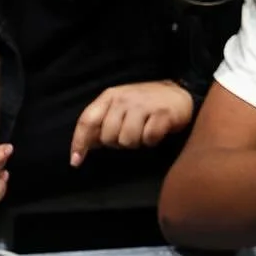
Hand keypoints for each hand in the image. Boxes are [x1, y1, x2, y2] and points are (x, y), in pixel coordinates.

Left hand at [70, 80, 193, 165]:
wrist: (179, 93)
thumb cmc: (145, 104)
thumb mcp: (119, 107)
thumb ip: (102, 123)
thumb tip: (86, 145)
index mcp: (110, 96)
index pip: (87, 120)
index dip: (79, 142)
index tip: (75, 161)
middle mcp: (123, 99)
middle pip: (108, 137)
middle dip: (117, 142)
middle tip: (130, 133)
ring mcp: (142, 105)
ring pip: (127, 141)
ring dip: (136, 142)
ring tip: (144, 130)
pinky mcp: (161, 114)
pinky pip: (148, 139)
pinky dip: (152, 140)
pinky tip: (156, 130)